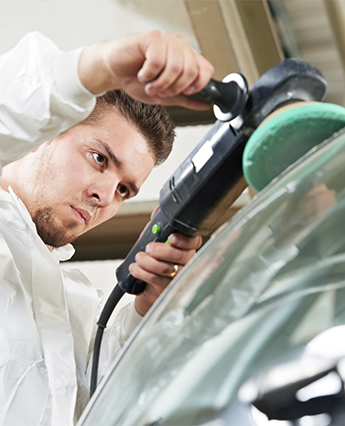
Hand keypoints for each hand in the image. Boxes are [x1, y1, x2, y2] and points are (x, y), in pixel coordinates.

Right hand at [78, 30, 213, 108]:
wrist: (114, 72)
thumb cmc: (137, 79)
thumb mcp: (166, 96)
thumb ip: (186, 99)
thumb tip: (206, 104)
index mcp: (186, 57)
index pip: (206, 69)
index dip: (198, 85)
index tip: (185, 93)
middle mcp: (179, 46)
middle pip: (191, 71)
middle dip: (174, 87)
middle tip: (160, 90)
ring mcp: (167, 40)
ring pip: (175, 67)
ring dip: (160, 83)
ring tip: (150, 84)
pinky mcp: (152, 37)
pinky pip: (158, 60)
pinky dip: (148, 73)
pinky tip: (142, 73)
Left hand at [130, 232, 201, 315]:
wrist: (148, 282)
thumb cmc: (155, 258)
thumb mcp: (156, 239)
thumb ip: (159, 225)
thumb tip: (158, 210)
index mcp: (186, 247)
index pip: (194, 241)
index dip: (184, 240)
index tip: (171, 238)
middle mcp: (186, 262)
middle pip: (181, 256)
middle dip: (162, 251)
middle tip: (149, 248)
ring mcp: (178, 276)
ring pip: (167, 268)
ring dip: (148, 262)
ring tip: (139, 258)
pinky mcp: (167, 288)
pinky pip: (156, 279)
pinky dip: (142, 272)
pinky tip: (136, 268)